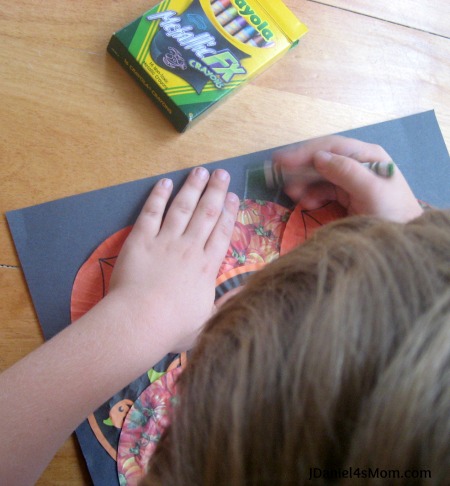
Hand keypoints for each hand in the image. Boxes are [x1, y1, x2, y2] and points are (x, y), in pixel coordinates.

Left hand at [108, 167, 238, 352]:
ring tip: (200, 171)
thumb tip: (246, 292)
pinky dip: (158, 196)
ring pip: (183, 207)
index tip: (234, 196)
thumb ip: (226, 303)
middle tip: (222, 173)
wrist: (140, 322)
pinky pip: (151, 213)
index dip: (229, 212)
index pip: (222, 233)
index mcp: (207, 267)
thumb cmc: (173, 327)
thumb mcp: (208, 321)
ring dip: (193, 187)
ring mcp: (165, 241)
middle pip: (206, 213)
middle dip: (215, 191)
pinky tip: (165, 183)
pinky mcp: (141, 240)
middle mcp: (190, 248)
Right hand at [273, 135, 422, 221]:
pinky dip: (310, 194)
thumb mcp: (371, 192)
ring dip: (303, 182)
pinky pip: (322, 189)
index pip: (331, 147)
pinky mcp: (345, 195)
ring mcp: (350, 179)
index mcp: (367, 156)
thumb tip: (318, 157)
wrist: (402, 244)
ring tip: (292, 194)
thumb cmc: (392, 214)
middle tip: (277, 176)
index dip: (304, 152)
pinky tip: (305, 203)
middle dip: (300, 168)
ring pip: (319, 174)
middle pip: (322, 158)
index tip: (282, 161)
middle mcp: (358, 163)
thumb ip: (346, 172)